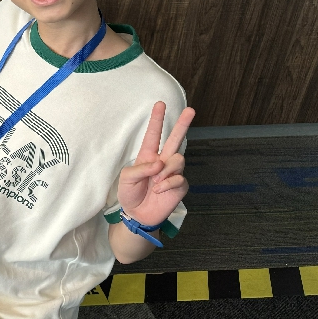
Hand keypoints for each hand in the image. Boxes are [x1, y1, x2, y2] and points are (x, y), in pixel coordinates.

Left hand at [118, 102, 195, 226]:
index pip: (154, 134)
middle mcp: (162, 161)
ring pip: (178, 159)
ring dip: (166, 170)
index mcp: (148, 155)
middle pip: (176, 139)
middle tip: (191, 110)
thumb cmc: (130, 194)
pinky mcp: (180, 186)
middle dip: (183, 124)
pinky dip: (168, 184)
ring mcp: (172, 173)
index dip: (157, 119)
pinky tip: (159, 190)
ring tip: (155, 182)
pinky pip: (179, 178)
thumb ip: (140, 168)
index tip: (160, 103)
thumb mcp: (126, 179)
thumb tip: (159, 163)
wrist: (137, 215)